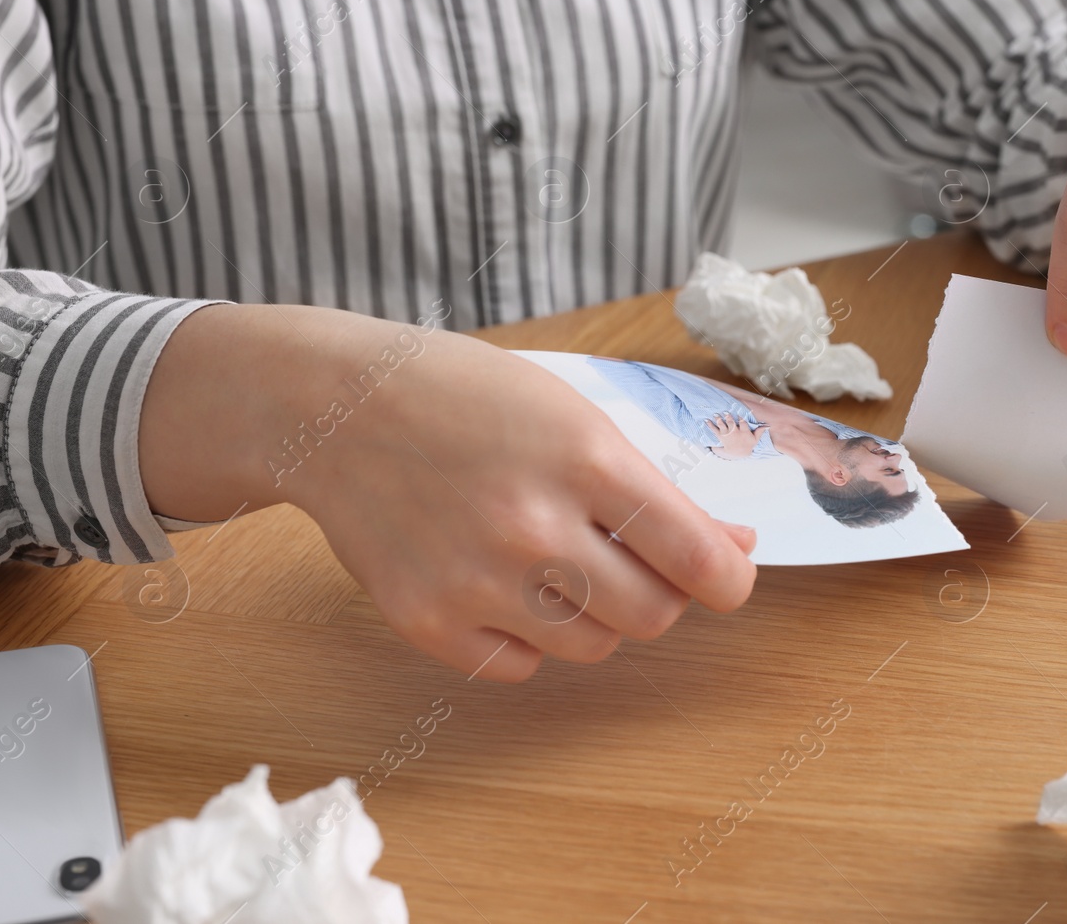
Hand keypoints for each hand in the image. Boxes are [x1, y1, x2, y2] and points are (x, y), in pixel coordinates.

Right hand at [140, 304, 758, 681]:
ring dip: (591, 614)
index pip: (697, 558)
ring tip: (551, 559)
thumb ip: (652, 489)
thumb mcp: (572, 416)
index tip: (727, 577)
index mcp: (585, 459)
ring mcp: (477, 580)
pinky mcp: (427, 621)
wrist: (335, 408)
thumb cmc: (465, 399)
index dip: (729, 578)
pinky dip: (526, 638)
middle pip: (652, 616)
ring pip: (591, 647)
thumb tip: (732, 548)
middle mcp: (535, 527)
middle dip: (657, 593)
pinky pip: (520, 667)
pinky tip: (500, 584)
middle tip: (625, 558)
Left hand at [706, 412, 761, 458]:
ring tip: (715, 415)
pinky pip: (715, 431)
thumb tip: (768, 425)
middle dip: (728, 417)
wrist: (739, 454)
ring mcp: (728, 435)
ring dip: (718, 420)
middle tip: (725, 412)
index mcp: (744, 432)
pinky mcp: (721, 438)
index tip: (739, 414)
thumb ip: (760, 431)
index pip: (743, 423)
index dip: (741, 419)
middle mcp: (735, 433)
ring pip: (723, 426)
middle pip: (731, 424)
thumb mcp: (755, 439)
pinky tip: (706, 420)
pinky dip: (710, 425)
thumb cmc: (747, 445)